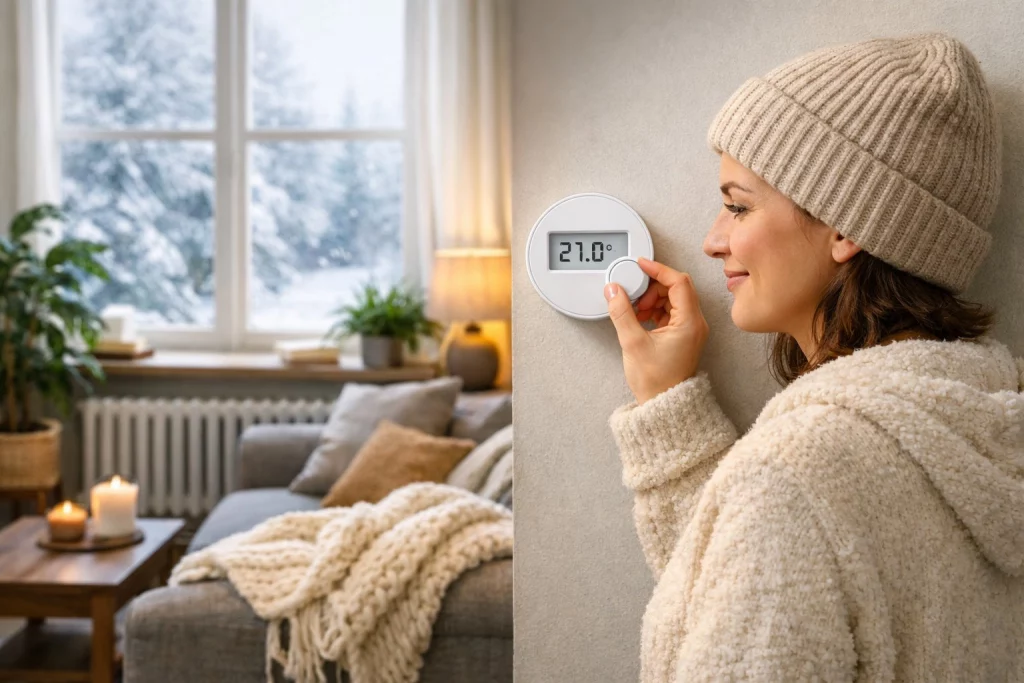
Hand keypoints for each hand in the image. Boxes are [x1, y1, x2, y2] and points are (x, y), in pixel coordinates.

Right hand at [604, 257, 708, 404]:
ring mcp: (690, 329)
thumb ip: (621, 312)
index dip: (658, 270)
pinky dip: (654, 308)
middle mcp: (695, 323)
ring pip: (672, 298)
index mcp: (689, 323)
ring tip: (636, 311)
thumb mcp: (633, 343)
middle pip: (676, 287)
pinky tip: (640, 318)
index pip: (678, 282)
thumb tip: (614, 290)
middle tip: (634, 296)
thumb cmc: (656, 382)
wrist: (663, 404)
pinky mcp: (682, 334)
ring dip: (652, 298)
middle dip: (652, 287)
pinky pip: (670, 310)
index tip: (640, 265)